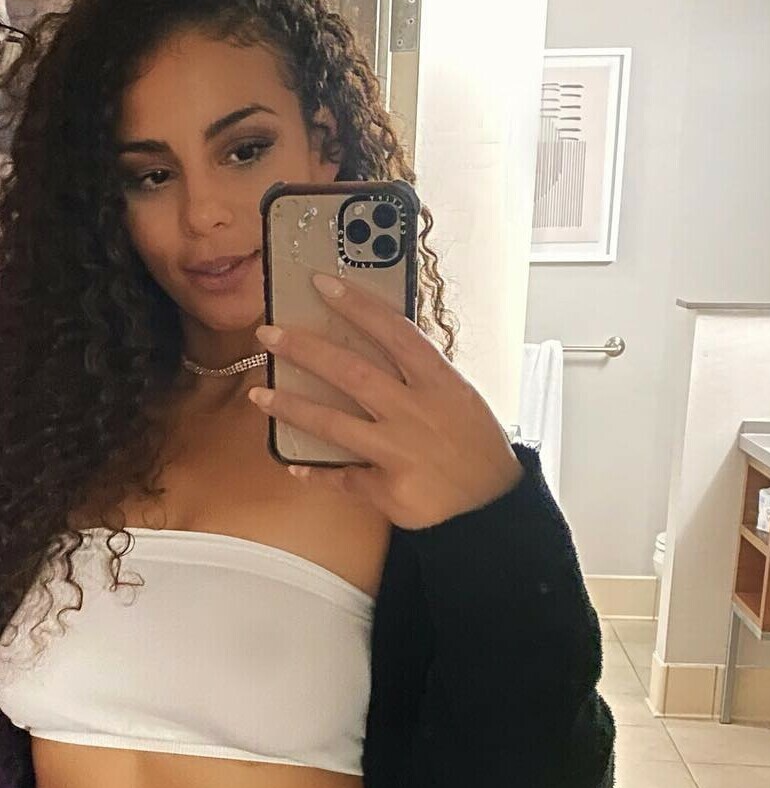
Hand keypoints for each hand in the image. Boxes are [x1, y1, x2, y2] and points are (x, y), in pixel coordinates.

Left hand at [250, 271, 523, 529]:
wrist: (491, 504)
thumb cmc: (473, 443)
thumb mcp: (458, 396)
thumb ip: (420, 373)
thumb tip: (373, 340)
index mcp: (439, 382)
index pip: (394, 332)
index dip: (357, 305)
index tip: (322, 283)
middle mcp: (416, 413)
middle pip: (352, 373)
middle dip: (305, 350)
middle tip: (269, 335)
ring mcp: (400, 452)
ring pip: (333, 425)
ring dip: (292, 408)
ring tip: (260, 395)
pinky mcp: (388, 490)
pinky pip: (342, 478)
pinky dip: (315, 472)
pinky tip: (292, 464)